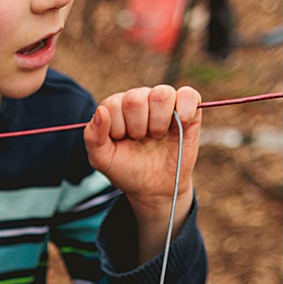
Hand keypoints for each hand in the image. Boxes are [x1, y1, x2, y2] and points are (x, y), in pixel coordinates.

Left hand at [83, 85, 200, 263]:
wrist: (154, 189)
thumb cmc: (128, 170)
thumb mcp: (102, 159)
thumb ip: (93, 136)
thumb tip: (101, 111)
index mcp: (118, 107)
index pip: (113, 104)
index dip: (118, 128)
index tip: (123, 141)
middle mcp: (141, 99)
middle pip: (135, 98)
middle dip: (137, 127)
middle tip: (142, 140)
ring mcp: (165, 103)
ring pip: (161, 94)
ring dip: (158, 122)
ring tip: (158, 136)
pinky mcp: (188, 109)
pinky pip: (189, 95)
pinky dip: (185, 109)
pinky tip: (180, 126)